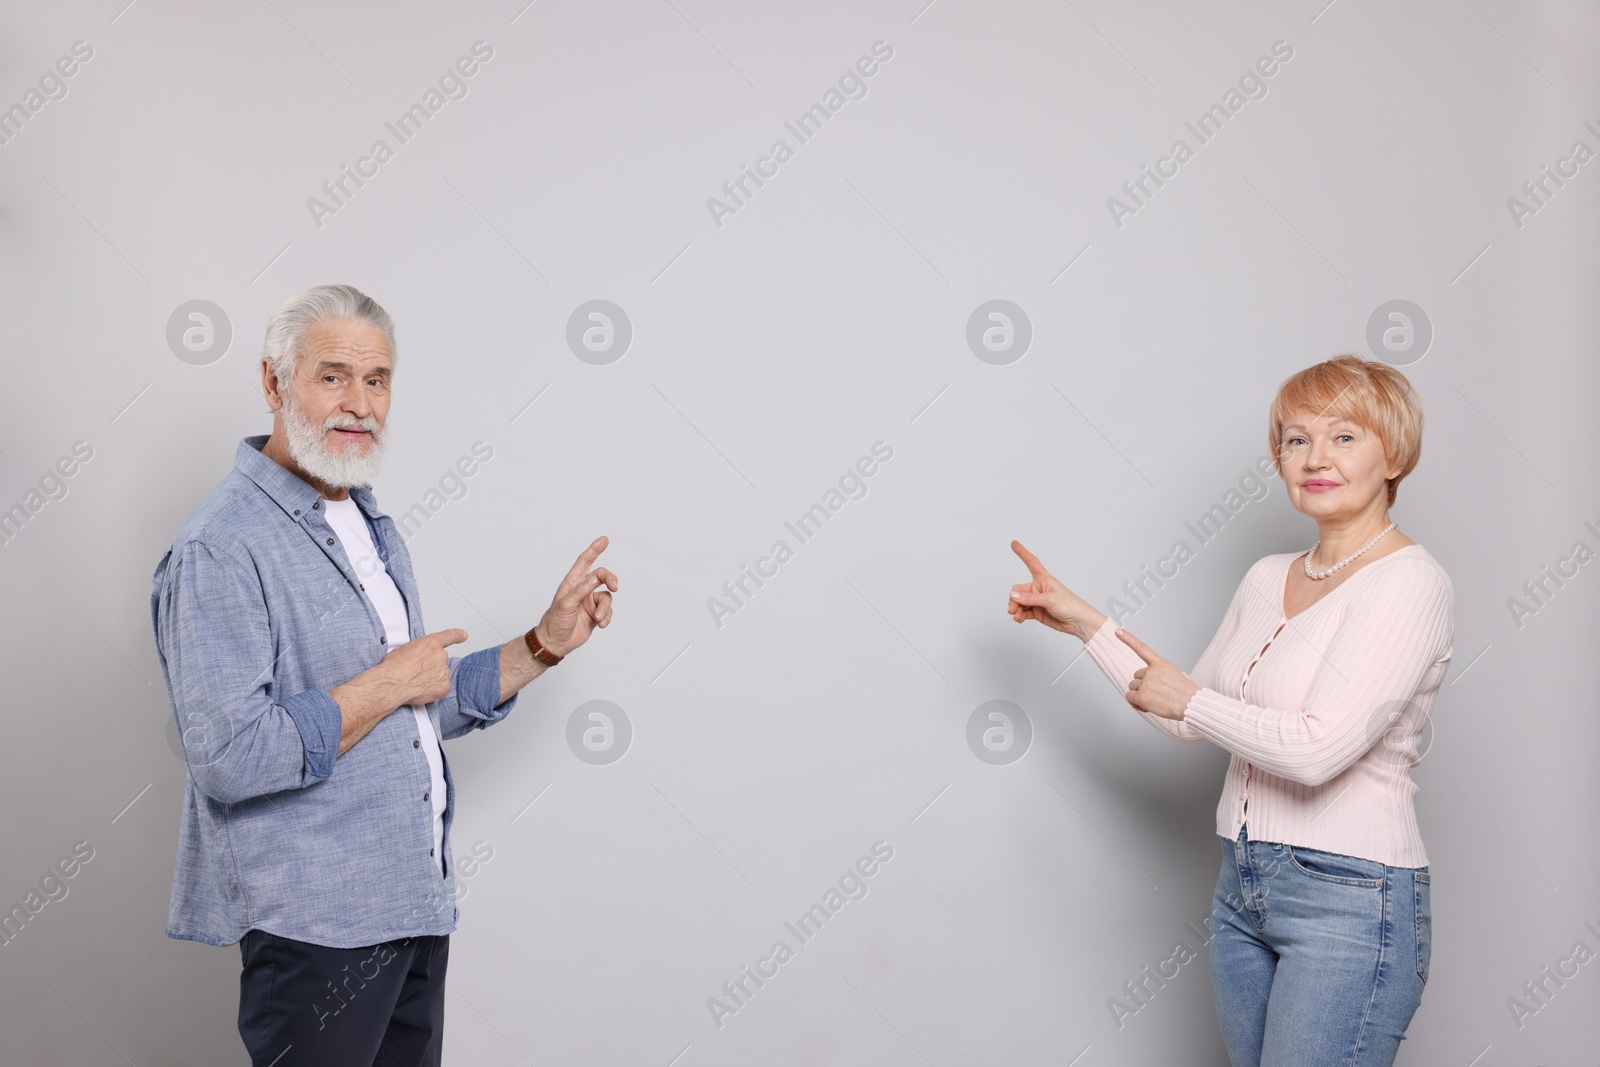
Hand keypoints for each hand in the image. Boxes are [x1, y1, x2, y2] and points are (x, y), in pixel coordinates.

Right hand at [384, 628, 467, 706]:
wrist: (390, 684)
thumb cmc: (393, 667)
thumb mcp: (405, 648)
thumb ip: (420, 650)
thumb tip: (421, 657)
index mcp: (431, 643)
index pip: (449, 636)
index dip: (457, 635)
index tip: (464, 635)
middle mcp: (441, 655)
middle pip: (440, 660)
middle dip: (431, 665)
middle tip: (415, 672)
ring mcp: (444, 671)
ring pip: (441, 674)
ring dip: (431, 677)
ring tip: (414, 681)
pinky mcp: (444, 686)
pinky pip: (442, 687)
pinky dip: (434, 689)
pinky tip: (420, 689)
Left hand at [534, 536, 616, 656]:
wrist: (556, 642)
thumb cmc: (555, 621)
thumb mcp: (565, 604)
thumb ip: (580, 591)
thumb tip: (594, 579)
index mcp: (572, 583)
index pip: (584, 562)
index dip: (594, 550)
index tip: (604, 540)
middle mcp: (583, 590)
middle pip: (602, 576)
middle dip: (610, 579)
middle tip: (615, 586)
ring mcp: (590, 602)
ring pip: (607, 597)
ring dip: (605, 608)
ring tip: (598, 618)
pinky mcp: (596, 614)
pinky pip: (608, 611)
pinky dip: (607, 617)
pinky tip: (600, 624)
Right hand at [1007, 540, 1097, 639]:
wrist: (1078, 621)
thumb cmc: (1070, 605)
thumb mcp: (1049, 599)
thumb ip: (1029, 598)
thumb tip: (1013, 596)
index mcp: (1044, 578)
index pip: (1031, 562)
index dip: (1022, 553)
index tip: (1014, 543)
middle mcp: (1038, 588)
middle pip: (1018, 590)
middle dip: (1014, 600)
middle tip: (1013, 609)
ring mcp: (1037, 600)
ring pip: (1019, 602)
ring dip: (1015, 609)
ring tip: (1016, 616)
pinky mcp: (1037, 611)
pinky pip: (1022, 611)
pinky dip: (1019, 615)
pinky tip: (1019, 618)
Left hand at [1116, 628, 1200, 719]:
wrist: (1191, 703)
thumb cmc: (1186, 693)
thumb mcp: (1174, 675)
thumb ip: (1160, 675)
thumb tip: (1149, 686)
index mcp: (1161, 664)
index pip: (1142, 648)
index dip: (1128, 639)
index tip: (1118, 631)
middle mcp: (1151, 671)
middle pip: (1136, 676)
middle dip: (1142, 685)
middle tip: (1155, 694)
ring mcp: (1145, 682)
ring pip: (1132, 687)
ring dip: (1139, 694)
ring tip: (1153, 701)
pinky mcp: (1141, 696)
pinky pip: (1130, 698)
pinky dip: (1135, 703)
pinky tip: (1145, 706)